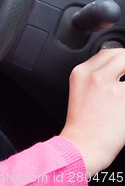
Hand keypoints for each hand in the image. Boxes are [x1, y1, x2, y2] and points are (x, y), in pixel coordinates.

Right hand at [60, 48, 124, 175]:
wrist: (82, 147)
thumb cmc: (83, 124)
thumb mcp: (79, 91)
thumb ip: (94, 76)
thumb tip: (117, 71)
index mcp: (80, 72)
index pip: (106, 53)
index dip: (121, 56)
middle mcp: (94, 75)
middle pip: (120, 56)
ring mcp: (111, 87)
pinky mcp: (124, 99)